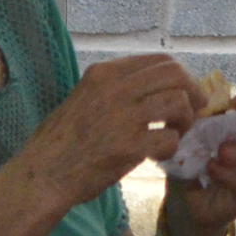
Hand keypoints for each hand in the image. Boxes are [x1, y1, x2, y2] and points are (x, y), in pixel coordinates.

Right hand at [13, 52, 202, 204]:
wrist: (42, 175)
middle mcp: (114, 88)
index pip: (159, 60)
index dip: (181, 76)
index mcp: (104, 74)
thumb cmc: (61, 142)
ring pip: (177, 102)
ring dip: (184, 121)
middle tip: (193, 112)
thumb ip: (115, 90)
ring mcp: (122, 116)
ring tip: (175, 135)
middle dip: (192, 93)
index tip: (185, 93)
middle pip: (175, 74)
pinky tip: (160, 155)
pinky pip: (169, 138)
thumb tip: (152, 88)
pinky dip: (171, 147)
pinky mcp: (128, 146)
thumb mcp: (83, 99)